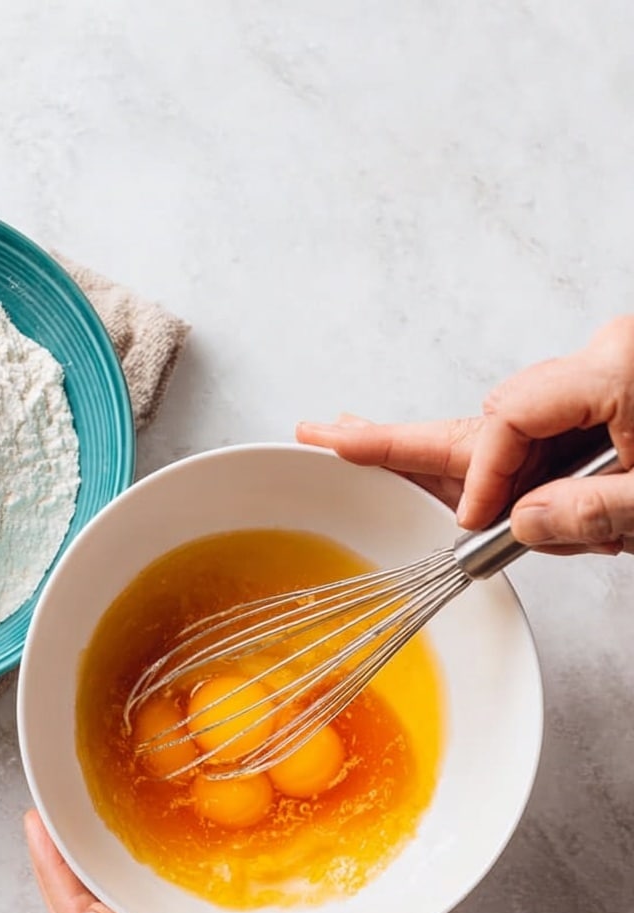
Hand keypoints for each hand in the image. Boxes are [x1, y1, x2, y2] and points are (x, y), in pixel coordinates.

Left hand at [24, 810, 401, 912]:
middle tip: (55, 815)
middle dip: (67, 865)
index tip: (37, 825)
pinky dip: (151, 869)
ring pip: (127, 903)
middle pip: (92, 910)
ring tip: (91, 823)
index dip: (52, 874)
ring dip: (104, 865)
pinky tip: (158, 845)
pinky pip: (169, 897)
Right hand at [297, 316, 633, 554]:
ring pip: (510, 433)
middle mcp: (599, 362)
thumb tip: (519, 524)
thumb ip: (588, 514)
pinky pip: (542, 442)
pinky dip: (514, 475)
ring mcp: (602, 381)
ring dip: (474, 475)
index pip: (509, 419)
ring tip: (367, 451)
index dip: (482, 479)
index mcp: (613, 366)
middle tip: (329, 437)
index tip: (474, 527)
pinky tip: (475, 498)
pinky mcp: (609, 405)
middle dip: (406, 439)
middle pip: (485, 414)